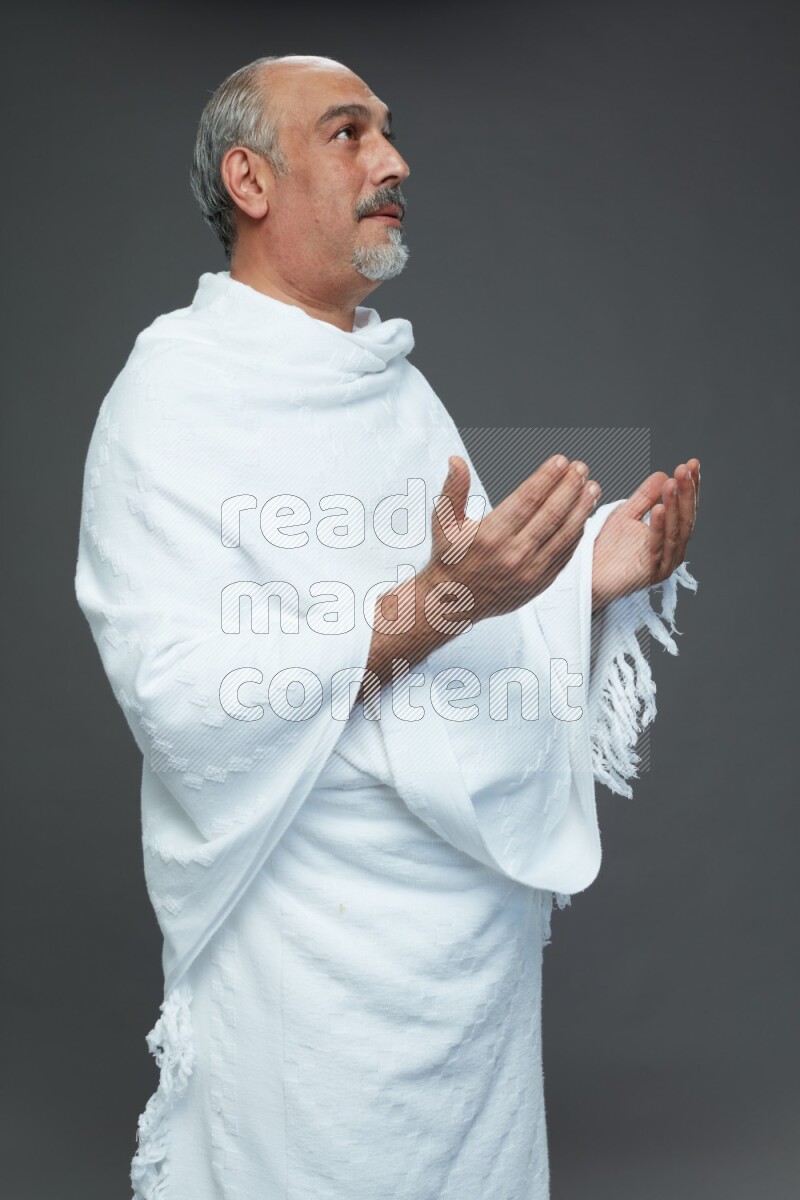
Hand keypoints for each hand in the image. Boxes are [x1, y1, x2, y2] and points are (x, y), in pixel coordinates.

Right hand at [426, 453, 601, 622]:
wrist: (453, 601)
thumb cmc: (450, 559)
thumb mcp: (444, 522)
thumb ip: (453, 489)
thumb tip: (456, 461)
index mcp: (490, 536)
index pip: (527, 499)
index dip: (547, 477)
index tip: (560, 461)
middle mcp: (512, 554)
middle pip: (551, 514)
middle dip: (570, 487)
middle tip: (580, 470)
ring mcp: (529, 571)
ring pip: (564, 534)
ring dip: (581, 509)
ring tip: (591, 489)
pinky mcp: (539, 583)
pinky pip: (564, 555)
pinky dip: (576, 534)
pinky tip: (582, 517)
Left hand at [591, 459, 699, 611]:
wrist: (586, 575)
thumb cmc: (606, 548)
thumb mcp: (627, 514)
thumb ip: (645, 497)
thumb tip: (663, 474)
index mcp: (670, 537)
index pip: (685, 508)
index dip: (690, 486)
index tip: (692, 463)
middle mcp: (672, 551)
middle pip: (685, 518)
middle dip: (687, 492)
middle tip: (686, 469)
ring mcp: (664, 563)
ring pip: (675, 531)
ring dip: (675, 506)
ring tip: (673, 483)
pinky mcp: (651, 574)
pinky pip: (657, 547)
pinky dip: (659, 527)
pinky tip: (659, 509)